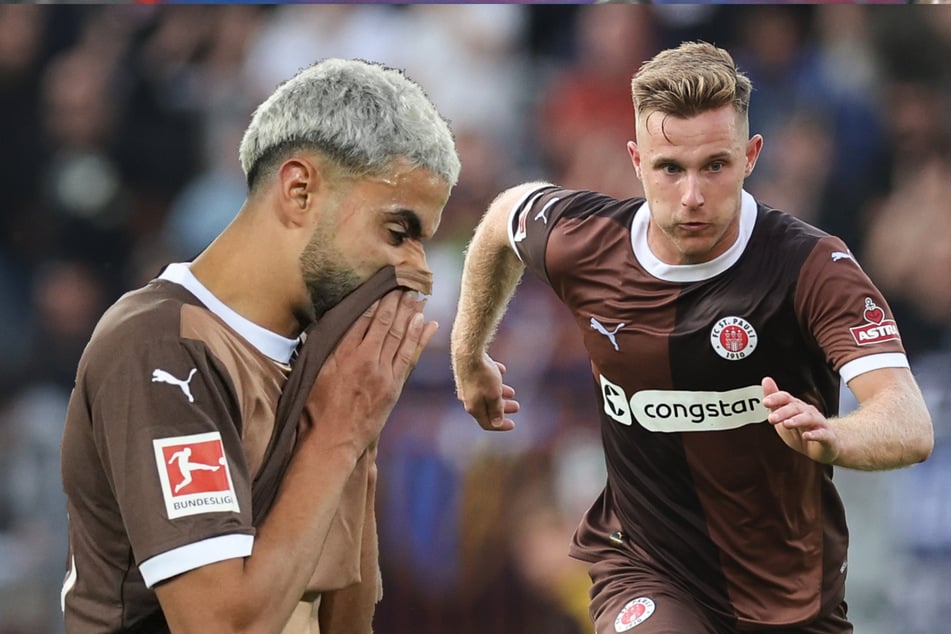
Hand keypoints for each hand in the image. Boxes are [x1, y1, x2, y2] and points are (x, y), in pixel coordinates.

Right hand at [307, 290, 437, 452]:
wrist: (332, 441)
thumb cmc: (315, 408)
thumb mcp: (313, 373)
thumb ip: (324, 347)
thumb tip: (329, 323)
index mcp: (343, 354)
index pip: (363, 319)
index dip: (376, 300)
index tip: (384, 285)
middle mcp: (365, 360)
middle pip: (385, 323)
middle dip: (397, 302)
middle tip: (406, 284)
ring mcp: (383, 374)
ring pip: (401, 337)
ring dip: (411, 315)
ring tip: (418, 297)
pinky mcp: (394, 388)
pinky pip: (410, 358)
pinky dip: (420, 339)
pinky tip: (428, 324)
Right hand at [454, 352, 519, 430]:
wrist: (468, 353)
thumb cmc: (483, 376)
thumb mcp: (494, 396)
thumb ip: (496, 410)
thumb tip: (497, 424)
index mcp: (473, 407)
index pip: (487, 423)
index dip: (501, 426)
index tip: (513, 424)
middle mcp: (468, 399)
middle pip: (487, 409)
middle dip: (503, 409)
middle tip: (517, 407)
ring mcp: (466, 386)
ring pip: (485, 394)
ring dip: (500, 394)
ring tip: (512, 392)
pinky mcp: (467, 373)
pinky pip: (482, 378)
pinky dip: (493, 378)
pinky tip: (501, 370)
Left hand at [761, 377, 839, 463]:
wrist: (824, 446)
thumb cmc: (800, 430)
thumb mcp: (783, 418)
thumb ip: (774, 402)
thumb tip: (766, 379)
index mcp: (796, 407)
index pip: (786, 398)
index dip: (776, 399)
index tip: (765, 402)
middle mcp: (808, 412)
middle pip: (795, 408)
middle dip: (783, 412)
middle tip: (771, 419)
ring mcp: (819, 423)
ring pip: (809, 418)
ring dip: (797, 420)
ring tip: (787, 424)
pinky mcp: (828, 436)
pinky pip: (822, 434)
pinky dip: (815, 435)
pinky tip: (806, 436)